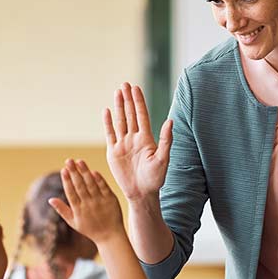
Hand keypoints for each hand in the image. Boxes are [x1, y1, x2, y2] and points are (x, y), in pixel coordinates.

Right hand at [48, 159, 123, 242]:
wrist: (110, 236)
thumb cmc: (90, 229)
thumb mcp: (73, 222)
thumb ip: (62, 209)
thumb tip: (50, 199)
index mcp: (78, 210)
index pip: (71, 192)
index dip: (67, 181)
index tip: (63, 170)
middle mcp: (89, 205)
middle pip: (80, 186)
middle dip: (74, 172)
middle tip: (69, 160)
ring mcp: (100, 202)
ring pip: (91, 184)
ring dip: (85, 172)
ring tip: (79, 161)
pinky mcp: (111, 200)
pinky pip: (104, 187)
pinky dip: (99, 179)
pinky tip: (93, 171)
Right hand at [104, 83, 172, 201]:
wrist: (142, 194)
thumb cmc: (156, 179)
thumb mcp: (163, 159)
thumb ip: (166, 140)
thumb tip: (170, 121)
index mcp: (147, 139)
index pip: (141, 115)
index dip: (139, 101)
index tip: (135, 88)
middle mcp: (134, 139)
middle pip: (130, 114)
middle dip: (128, 99)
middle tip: (124, 84)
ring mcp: (123, 144)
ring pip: (120, 121)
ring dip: (119, 107)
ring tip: (117, 92)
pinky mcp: (113, 152)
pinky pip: (110, 134)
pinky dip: (108, 122)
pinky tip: (107, 111)